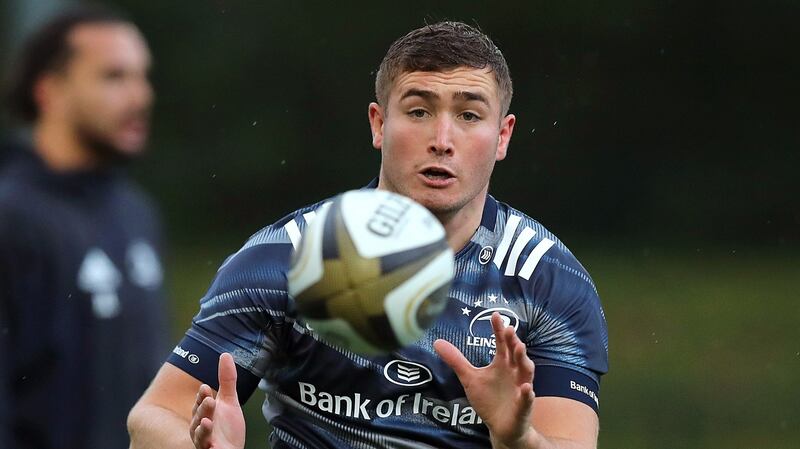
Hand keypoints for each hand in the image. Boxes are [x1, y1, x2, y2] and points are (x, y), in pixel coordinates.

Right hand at [189, 353, 245, 448]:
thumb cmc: (227, 428)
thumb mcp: (229, 401)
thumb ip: (227, 380)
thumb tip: (225, 354)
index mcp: (203, 414)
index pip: (200, 403)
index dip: (202, 396)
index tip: (206, 388)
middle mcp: (200, 428)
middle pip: (198, 418)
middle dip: (202, 409)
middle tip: (210, 400)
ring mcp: (205, 442)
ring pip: (200, 435)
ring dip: (203, 428)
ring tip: (207, 421)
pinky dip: (208, 446)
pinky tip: (212, 444)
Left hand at [434, 312, 536, 447]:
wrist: (501, 426)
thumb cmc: (489, 399)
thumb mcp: (469, 378)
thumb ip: (456, 360)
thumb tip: (437, 342)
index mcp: (502, 363)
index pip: (502, 343)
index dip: (499, 330)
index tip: (495, 315)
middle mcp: (514, 372)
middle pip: (515, 354)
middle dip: (513, 341)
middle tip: (509, 329)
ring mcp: (521, 388)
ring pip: (526, 372)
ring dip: (524, 360)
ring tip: (519, 349)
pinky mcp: (523, 406)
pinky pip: (527, 399)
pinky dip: (527, 394)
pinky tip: (526, 388)